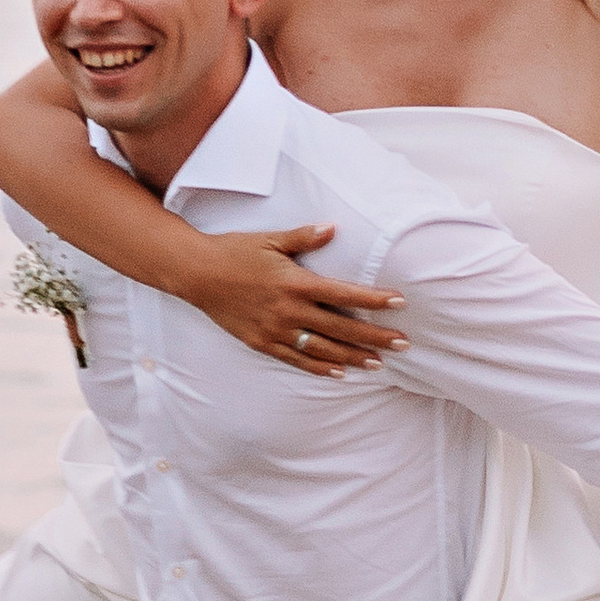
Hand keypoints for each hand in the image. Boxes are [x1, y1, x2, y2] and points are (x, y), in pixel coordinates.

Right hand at [183, 221, 406, 371]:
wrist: (196, 273)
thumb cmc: (234, 251)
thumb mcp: (270, 240)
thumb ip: (304, 237)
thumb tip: (333, 228)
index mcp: (295, 282)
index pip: (344, 294)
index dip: (374, 300)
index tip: (399, 304)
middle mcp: (289, 310)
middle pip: (341, 328)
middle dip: (375, 337)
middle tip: (403, 344)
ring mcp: (275, 330)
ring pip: (323, 349)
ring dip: (353, 357)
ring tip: (378, 363)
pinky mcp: (261, 343)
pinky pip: (296, 360)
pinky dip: (319, 367)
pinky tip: (339, 372)